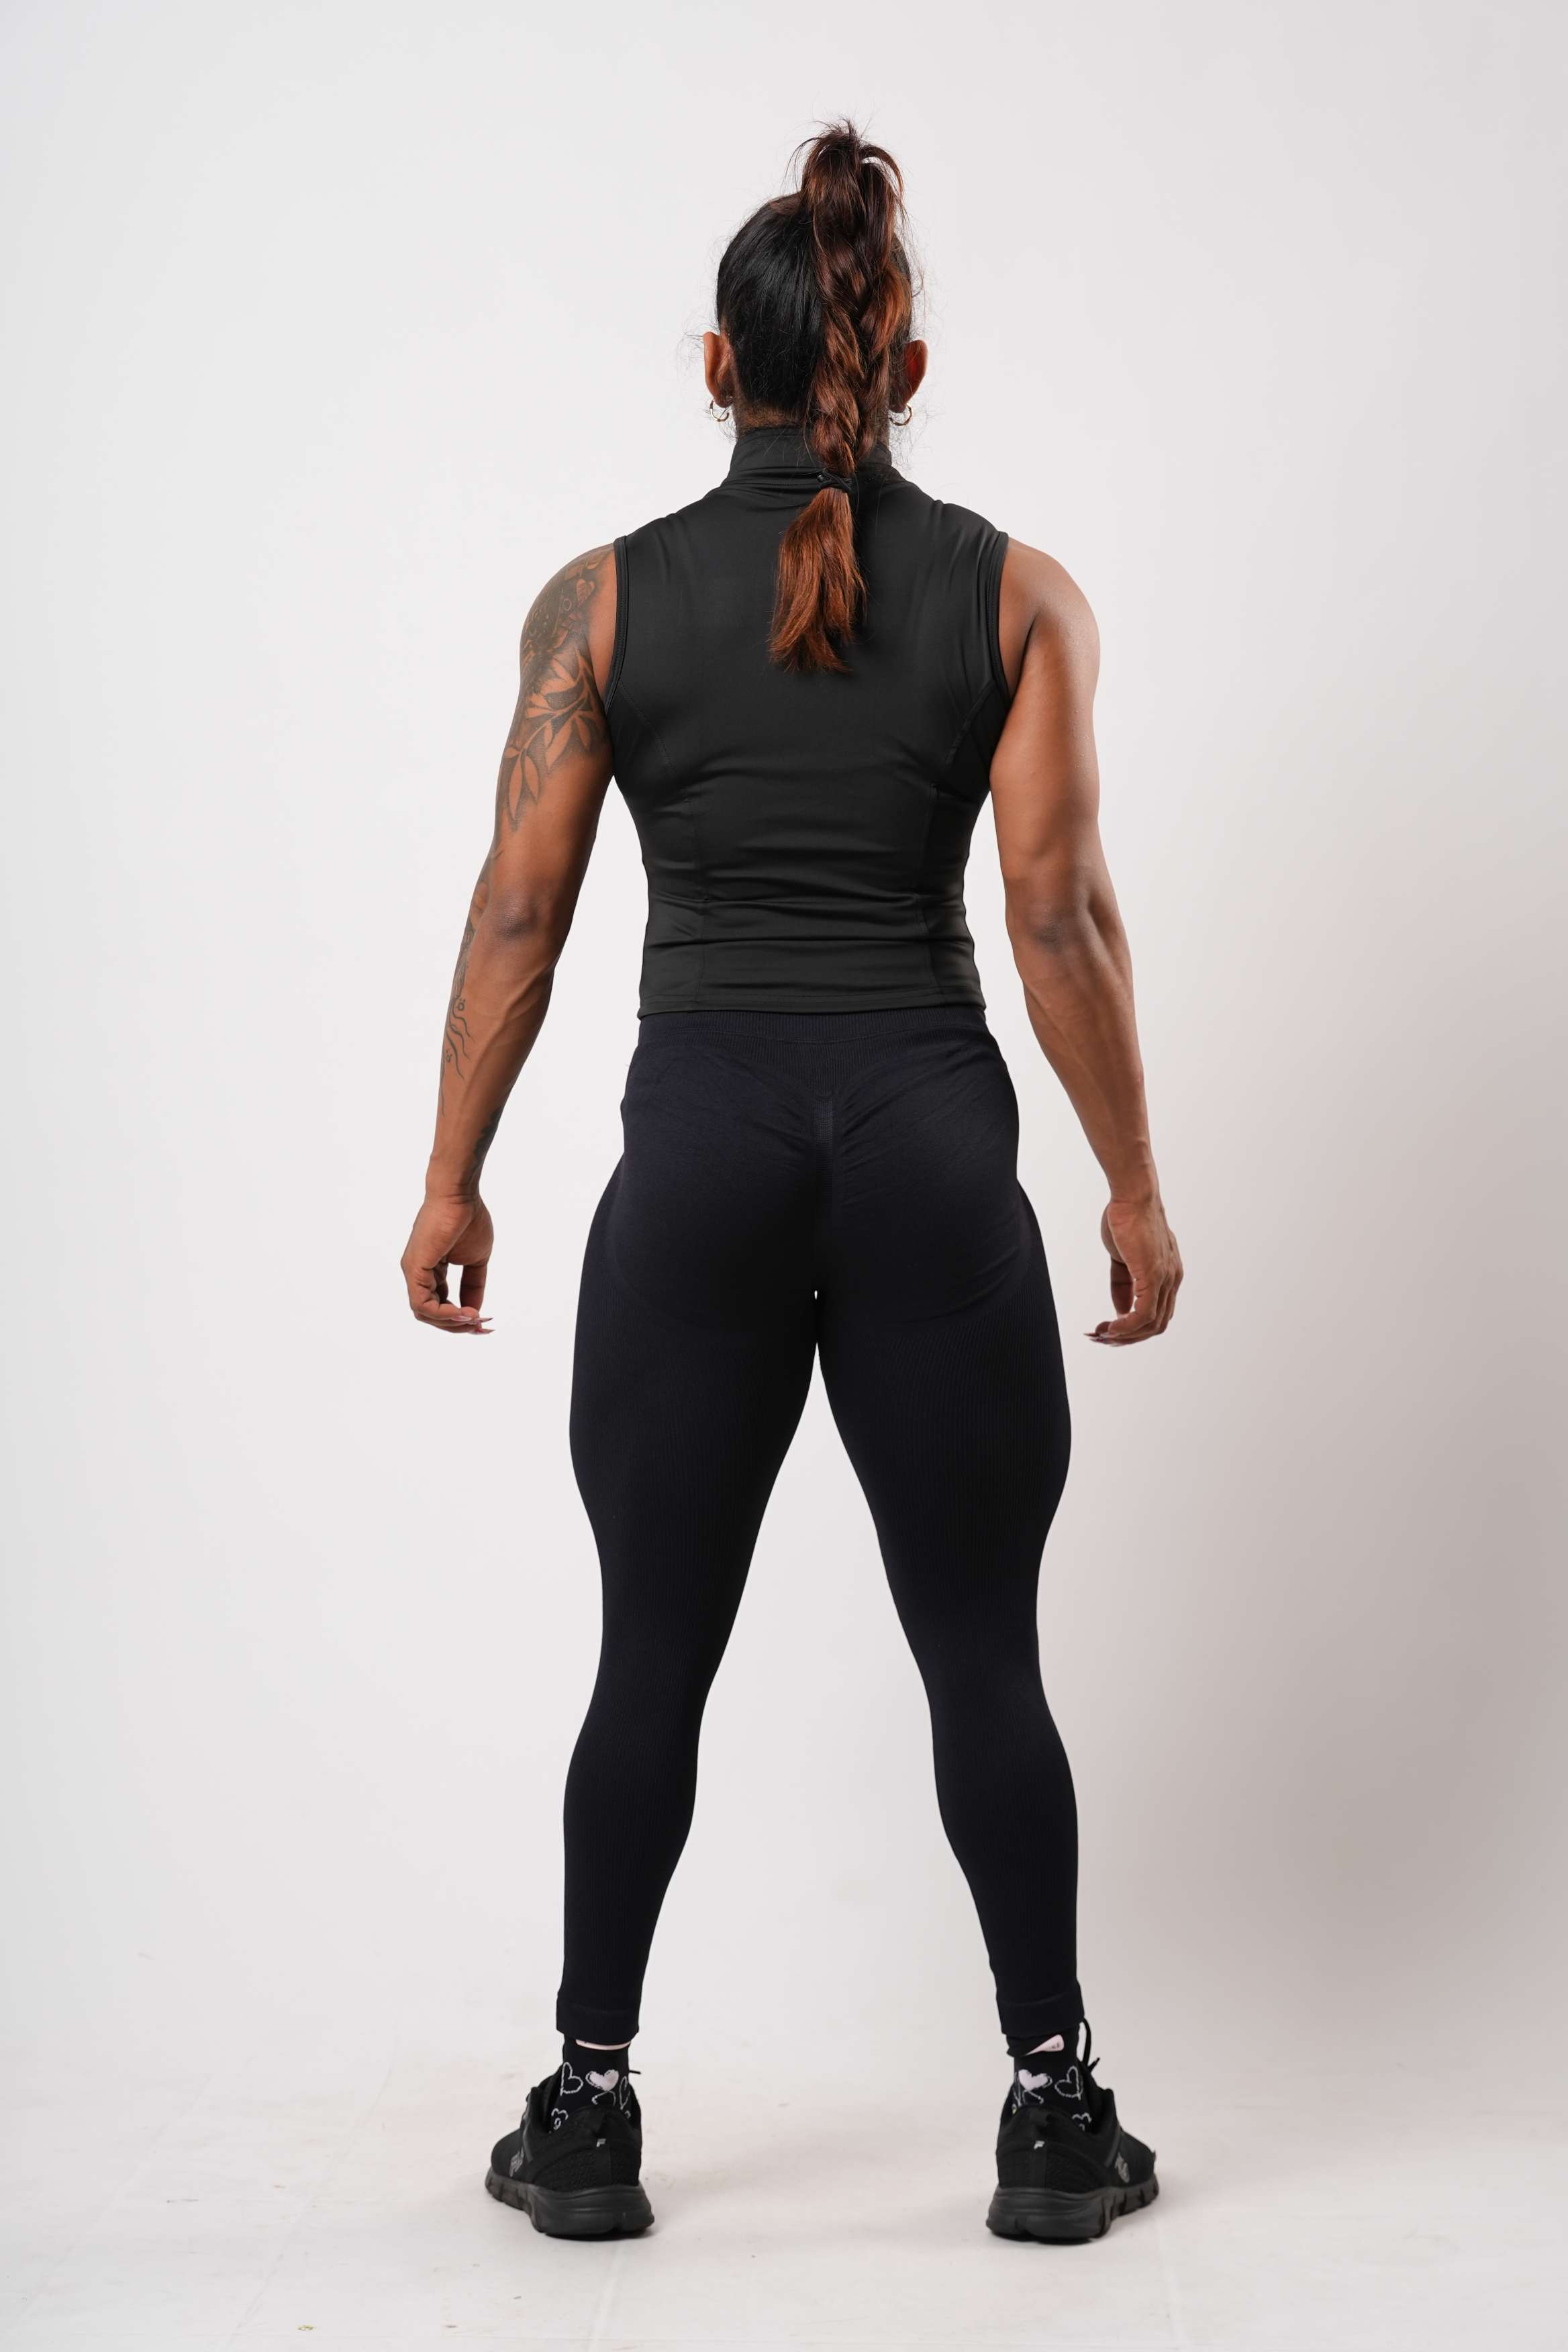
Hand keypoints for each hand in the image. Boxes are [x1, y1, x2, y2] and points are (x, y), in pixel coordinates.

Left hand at [401, 1193, 493, 1333]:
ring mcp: (414, 1271)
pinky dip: (443, 1314)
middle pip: (431, 1314)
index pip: (440, 1304)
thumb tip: (475, 1311)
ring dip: (451, 1322)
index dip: (461, 1318)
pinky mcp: (414, 1268)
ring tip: (474, 1318)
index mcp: (432, 1271)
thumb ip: (473, 1285)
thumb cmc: (468, 1219)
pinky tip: (463, 1312)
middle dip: (457, 1325)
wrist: (459, 1195)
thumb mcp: (476, 1260)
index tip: (484, 1323)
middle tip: (481, 1326)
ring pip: (424, 1313)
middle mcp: (418, 1273)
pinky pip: (421, 1304)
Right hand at [1088, 1195, 1181, 1344]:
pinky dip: (1126, 1327)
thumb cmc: (1127, 1219)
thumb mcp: (1123, 1258)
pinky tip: (1110, 1328)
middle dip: (1128, 1337)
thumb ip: (1123, 1285)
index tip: (1110, 1330)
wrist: (1133, 1196)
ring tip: (1102, 1335)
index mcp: (1169, 1275)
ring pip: (1151, 1324)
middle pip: (1156, 1325)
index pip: (1157, 1313)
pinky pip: (1143, 1314)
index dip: (1134, 1327)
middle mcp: (1172, 1280)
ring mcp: (1166, 1279)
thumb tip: (1120, 1311)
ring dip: (1125, 1335)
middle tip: (1103, 1339)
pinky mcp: (1154, 1276)